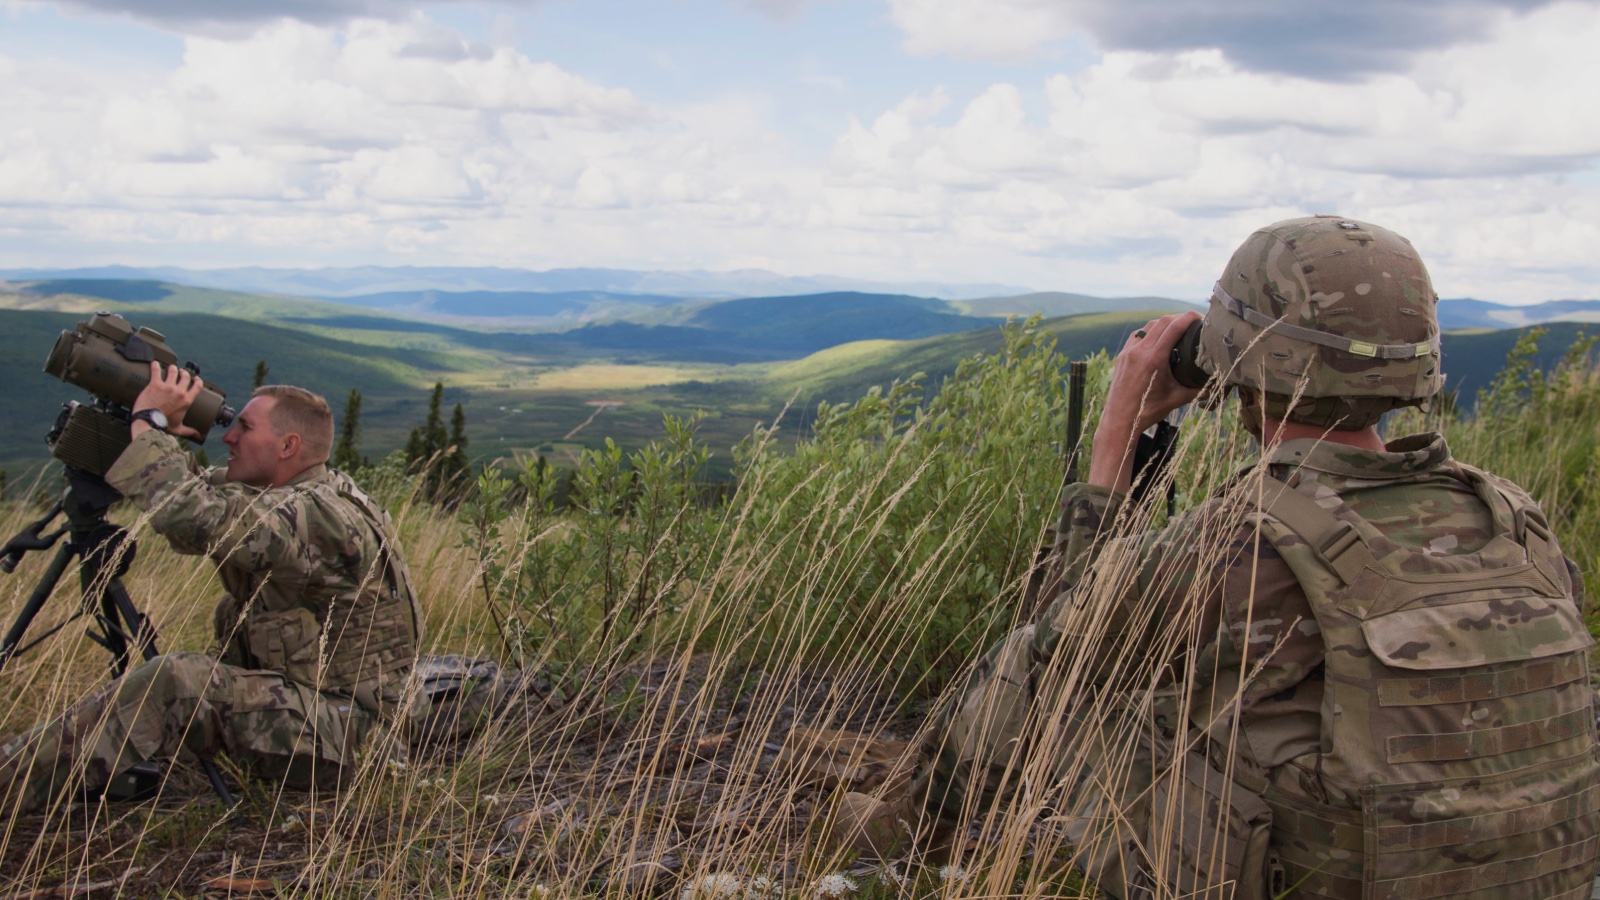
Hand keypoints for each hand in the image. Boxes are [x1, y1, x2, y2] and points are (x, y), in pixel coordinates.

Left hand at [130, 361, 204, 440]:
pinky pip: (156, 371)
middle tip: (181, 372)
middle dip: (184, 373)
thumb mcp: (178, 429)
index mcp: (186, 401)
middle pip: (185, 377)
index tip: (196, 379)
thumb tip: (198, 436)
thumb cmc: (163, 426)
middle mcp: (179, 392)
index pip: (197, 387)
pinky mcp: (155, 384)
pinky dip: (155, 366)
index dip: (197, 381)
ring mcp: (167, 387)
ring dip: (172, 368)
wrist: (149, 422)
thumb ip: (190, 431)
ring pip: (173, 372)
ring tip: (170, 367)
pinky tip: (154, 363)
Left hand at [1088, 311, 1203, 492]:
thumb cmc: (1148, 411)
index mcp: (1153, 359)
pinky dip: (1149, 332)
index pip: (1174, 328)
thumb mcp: (1177, 399)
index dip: (1189, 318)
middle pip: (1162, 322)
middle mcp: (1139, 351)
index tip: (1200, 316)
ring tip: (1177, 327)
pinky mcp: (1122, 356)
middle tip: (1192, 321)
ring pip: (1148, 326)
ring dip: (1164, 323)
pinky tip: (1157, 337)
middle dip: (1179, 318)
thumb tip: (1216, 383)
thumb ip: (1198, 389)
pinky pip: (1137, 335)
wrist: (1120, 420)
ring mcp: (1128, 352)